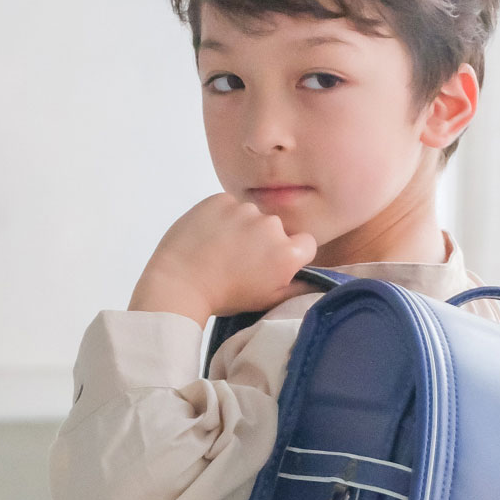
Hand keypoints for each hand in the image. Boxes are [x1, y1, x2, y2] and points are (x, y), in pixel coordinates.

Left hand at [129, 194, 318, 324]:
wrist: (179, 283)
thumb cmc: (224, 297)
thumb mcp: (268, 300)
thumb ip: (299, 288)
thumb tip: (320, 280)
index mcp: (287, 253)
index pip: (305, 242)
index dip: (289, 253)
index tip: (271, 264)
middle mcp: (271, 226)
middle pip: (276, 228)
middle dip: (264, 240)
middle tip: (240, 260)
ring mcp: (244, 210)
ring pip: (251, 215)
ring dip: (242, 227)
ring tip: (221, 248)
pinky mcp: (220, 199)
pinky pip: (228, 204)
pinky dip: (221, 216)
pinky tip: (209, 235)